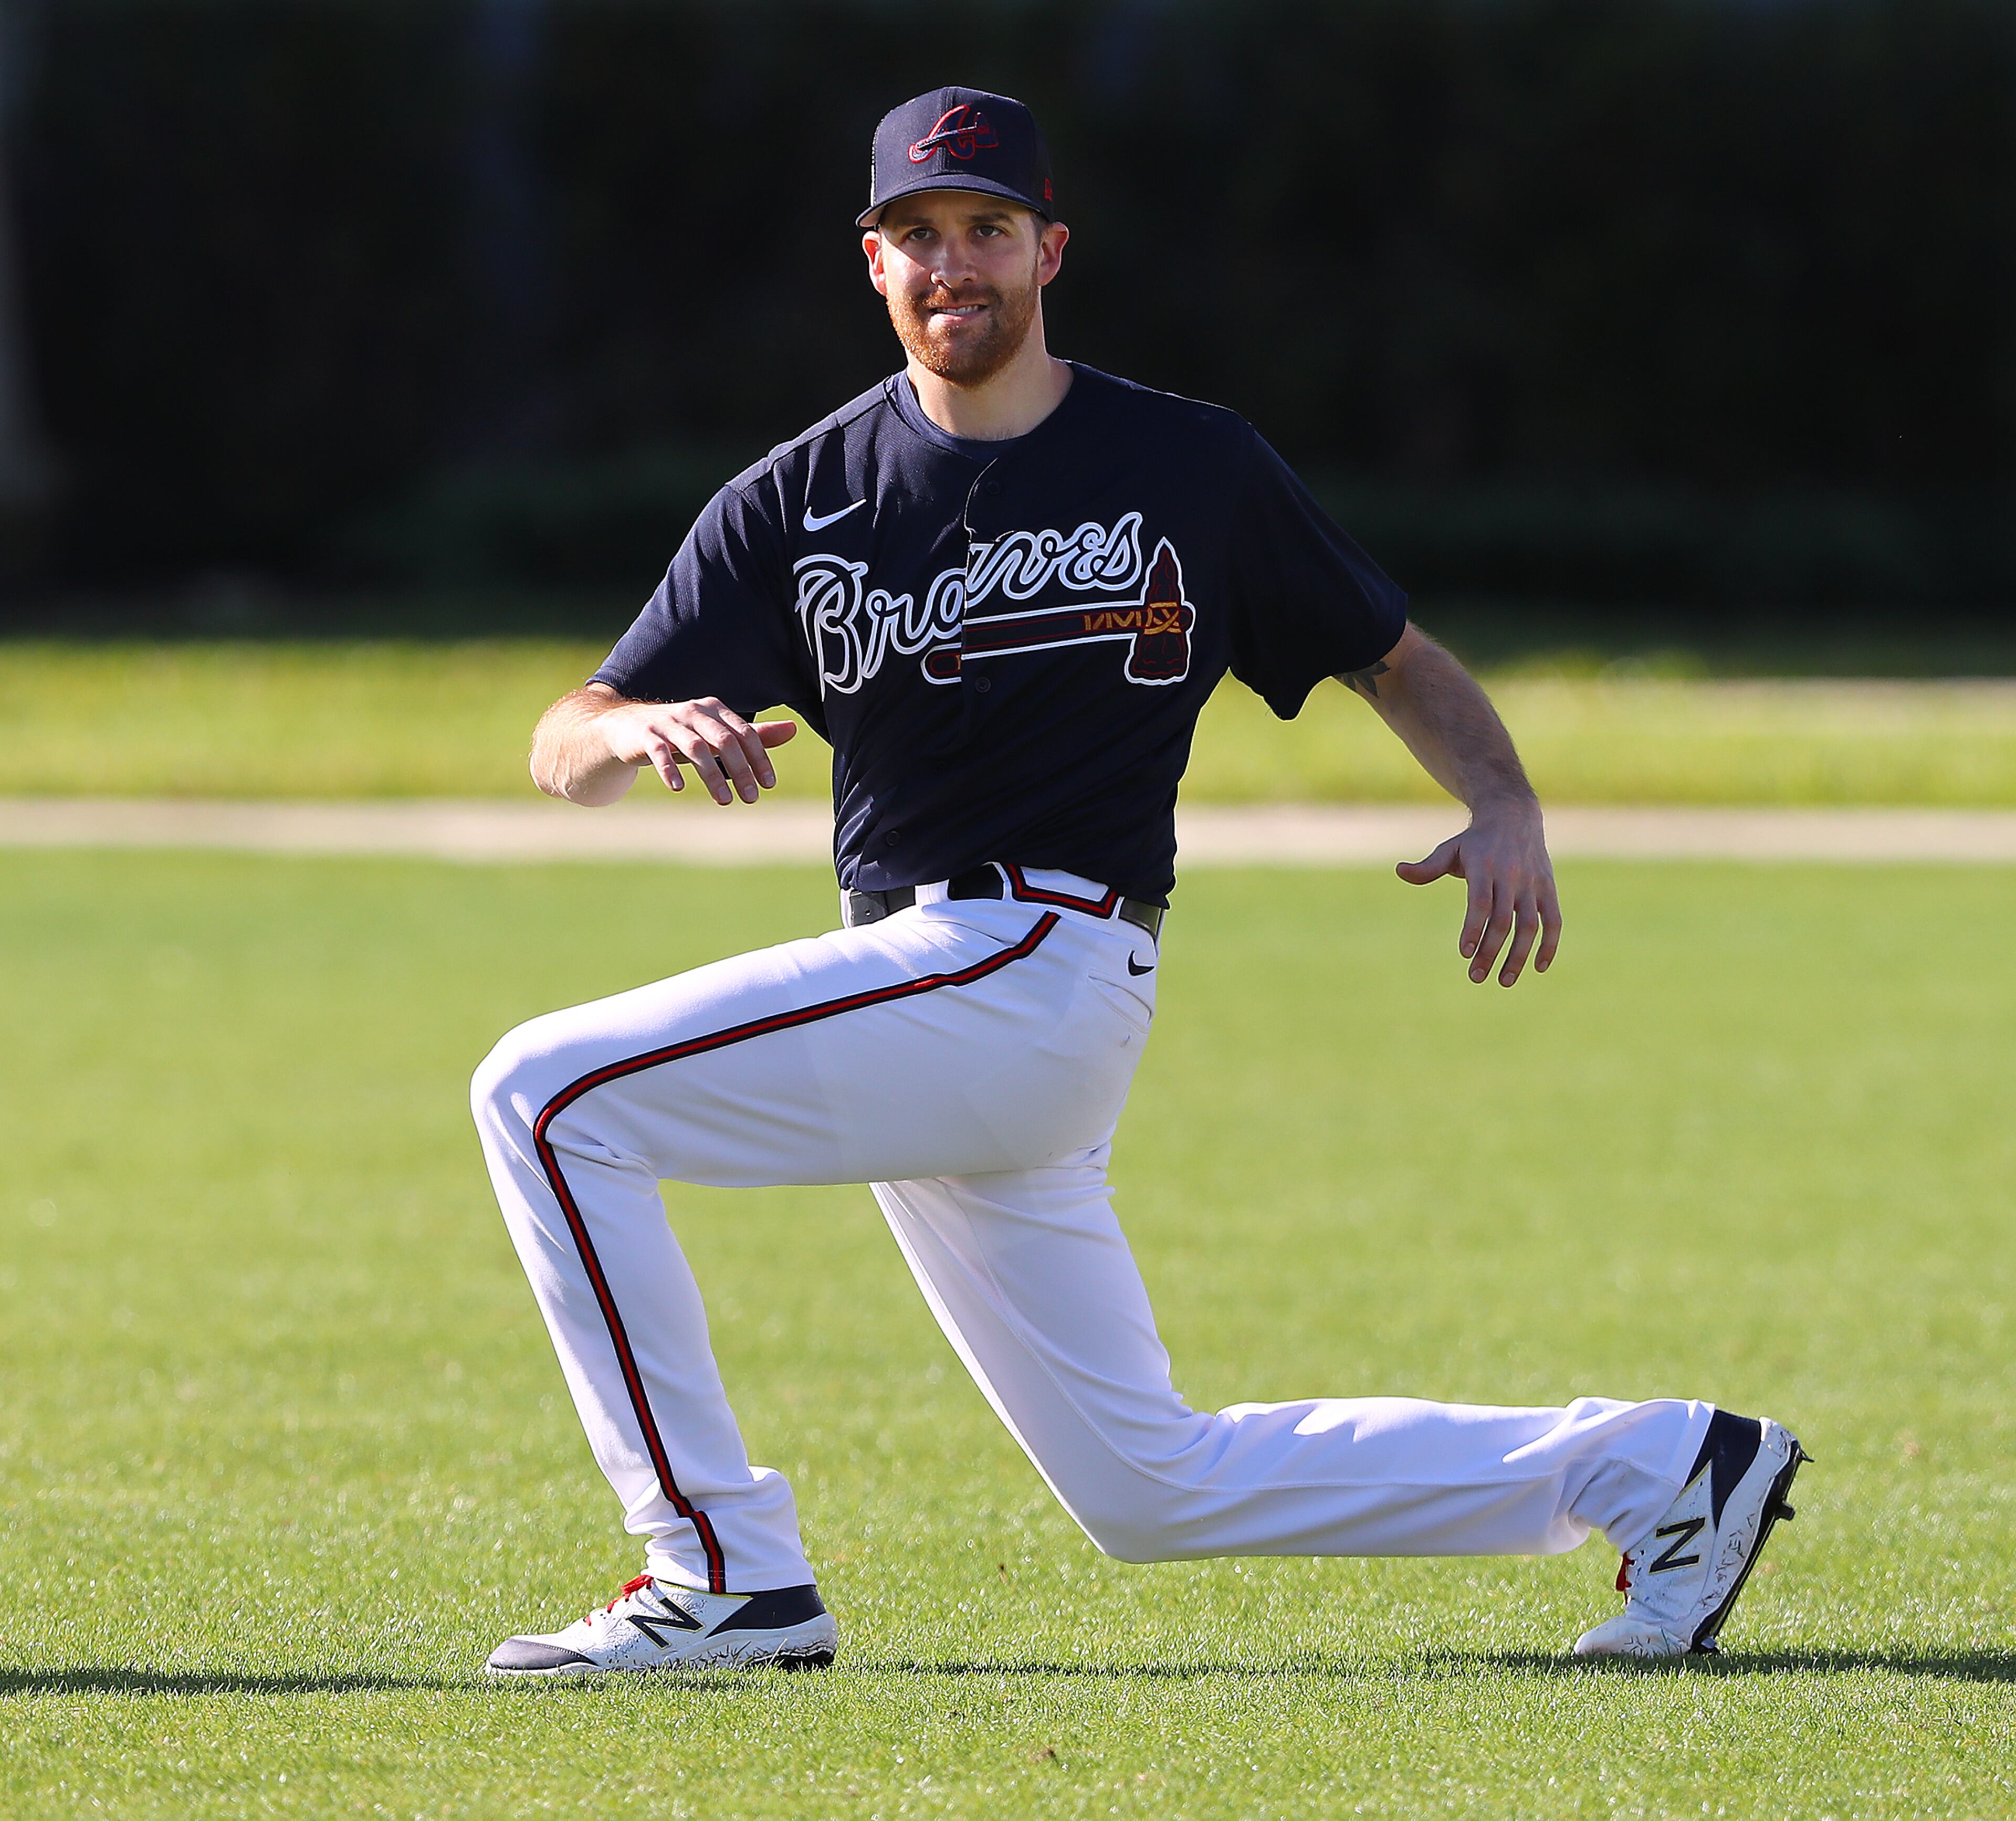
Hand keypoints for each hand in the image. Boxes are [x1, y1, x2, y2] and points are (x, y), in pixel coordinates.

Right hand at [600, 696, 796, 804]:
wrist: (625, 728)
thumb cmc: (679, 734)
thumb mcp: (716, 734)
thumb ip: (752, 735)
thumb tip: (793, 729)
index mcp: (714, 710)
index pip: (744, 733)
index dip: (759, 758)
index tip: (769, 784)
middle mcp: (693, 712)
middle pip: (724, 740)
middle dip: (741, 770)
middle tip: (752, 798)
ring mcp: (668, 722)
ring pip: (695, 747)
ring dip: (712, 776)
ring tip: (724, 801)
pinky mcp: (645, 735)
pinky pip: (660, 752)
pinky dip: (669, 769)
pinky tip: (678, 787)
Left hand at [1396, 800, 1561, 985]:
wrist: (1514, 816)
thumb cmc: (1475, 841)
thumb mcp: (1450, 849)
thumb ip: (1427, 867)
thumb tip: (1399, 871)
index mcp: (1484, 867)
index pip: (1480, 902)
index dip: (1474, 928)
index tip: (1465, 953)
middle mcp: (1510, 876)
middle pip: (1503, 920)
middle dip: (1490, 951)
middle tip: (1476, 977)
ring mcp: (1532, 884)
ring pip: (1530, 926)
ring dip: (1518, 956)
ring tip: (1504, 981)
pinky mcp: (1548, 889)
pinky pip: (1553, 921)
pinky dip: (1550, 945)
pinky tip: (1538, 968)